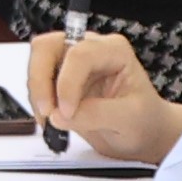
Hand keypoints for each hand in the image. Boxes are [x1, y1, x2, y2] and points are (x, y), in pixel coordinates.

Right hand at [26, 29, 181, 165]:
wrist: (143, 133)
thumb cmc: (144, 121)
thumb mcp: (129, 120)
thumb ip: (96, 115)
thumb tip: (58, 115)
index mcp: (114, 50)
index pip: (79, 55)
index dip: (67, 83)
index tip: (67, 112)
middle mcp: (90, 48)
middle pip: (47, 47)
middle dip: (40, 80)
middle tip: (46, 112)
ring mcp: (72, 62)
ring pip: (37, 63)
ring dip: (37, 93)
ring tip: (52, 120)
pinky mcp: (60, 78)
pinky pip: (36, 82)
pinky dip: (37, 102)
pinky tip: (52, 120)